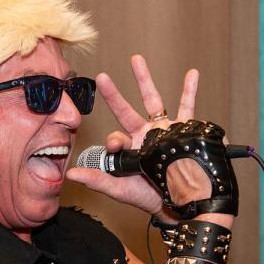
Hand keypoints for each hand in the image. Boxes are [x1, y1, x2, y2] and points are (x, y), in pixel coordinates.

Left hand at [66, 55, 203, 216]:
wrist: (181, 204)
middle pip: (127, 110)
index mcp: (130, 148)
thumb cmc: (149, 198)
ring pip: (153, 101)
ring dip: (145, 80)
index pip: (117, 137)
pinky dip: (190, 90)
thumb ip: (98, 181)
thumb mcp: (121, 190)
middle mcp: (145, 136)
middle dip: (114, 94)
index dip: (114, 139)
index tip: (116, 145)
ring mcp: (164, 131)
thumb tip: (71, 174)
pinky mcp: (184, 131)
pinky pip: (187, 107)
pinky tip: (192, 73)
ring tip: (136, 59)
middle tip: (101, 77)